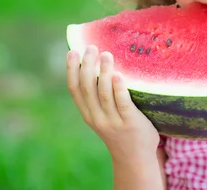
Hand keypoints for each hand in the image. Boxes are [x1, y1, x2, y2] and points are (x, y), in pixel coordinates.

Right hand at [66, 45, 159, 159]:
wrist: (134, 158)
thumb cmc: (121, 131)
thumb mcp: (103, 116)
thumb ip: (99, 98)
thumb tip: (99, 67)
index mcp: (88, 114)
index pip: (74, 89)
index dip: (71, 70)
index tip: (73, 51)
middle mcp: (97, 117)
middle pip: (87, 88)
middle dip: (87, 65)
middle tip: (91, 47)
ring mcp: (113, 121)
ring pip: (104, 93)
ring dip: (104, 72)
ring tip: (106, 54)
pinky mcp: (129, 123)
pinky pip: (122, 103)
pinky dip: (118, 88)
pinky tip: (118, 75)